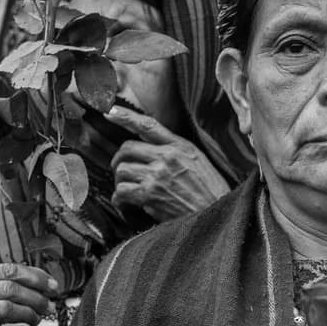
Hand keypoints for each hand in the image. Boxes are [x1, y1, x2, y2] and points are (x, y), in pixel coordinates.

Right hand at [0, 264, 57, 325]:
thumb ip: (9, 283)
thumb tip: (45, 282)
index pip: (8, 270)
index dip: (36, 277)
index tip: (52, 286)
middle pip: (10, 289)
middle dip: (36, 297)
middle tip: (48, 306)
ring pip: (7, 308)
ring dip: (29, 314)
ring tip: (36, 318)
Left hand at [105, 105, 229, 221]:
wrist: (216, 214)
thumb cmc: (210, 191)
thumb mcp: (199, 162)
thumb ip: (177, 150)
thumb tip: (152, 148)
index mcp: (180, 146)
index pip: (148, 126)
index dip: (126, 116)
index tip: (110, 111)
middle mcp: (167, 157)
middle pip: (127, 149)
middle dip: (119, 160)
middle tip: (121, 170)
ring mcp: (157, 176)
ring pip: (122, 170)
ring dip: (120, 182)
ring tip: (127, 190)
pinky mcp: (150, 195)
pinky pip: (122, 192)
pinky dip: (120, 199)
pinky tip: (126, 204)